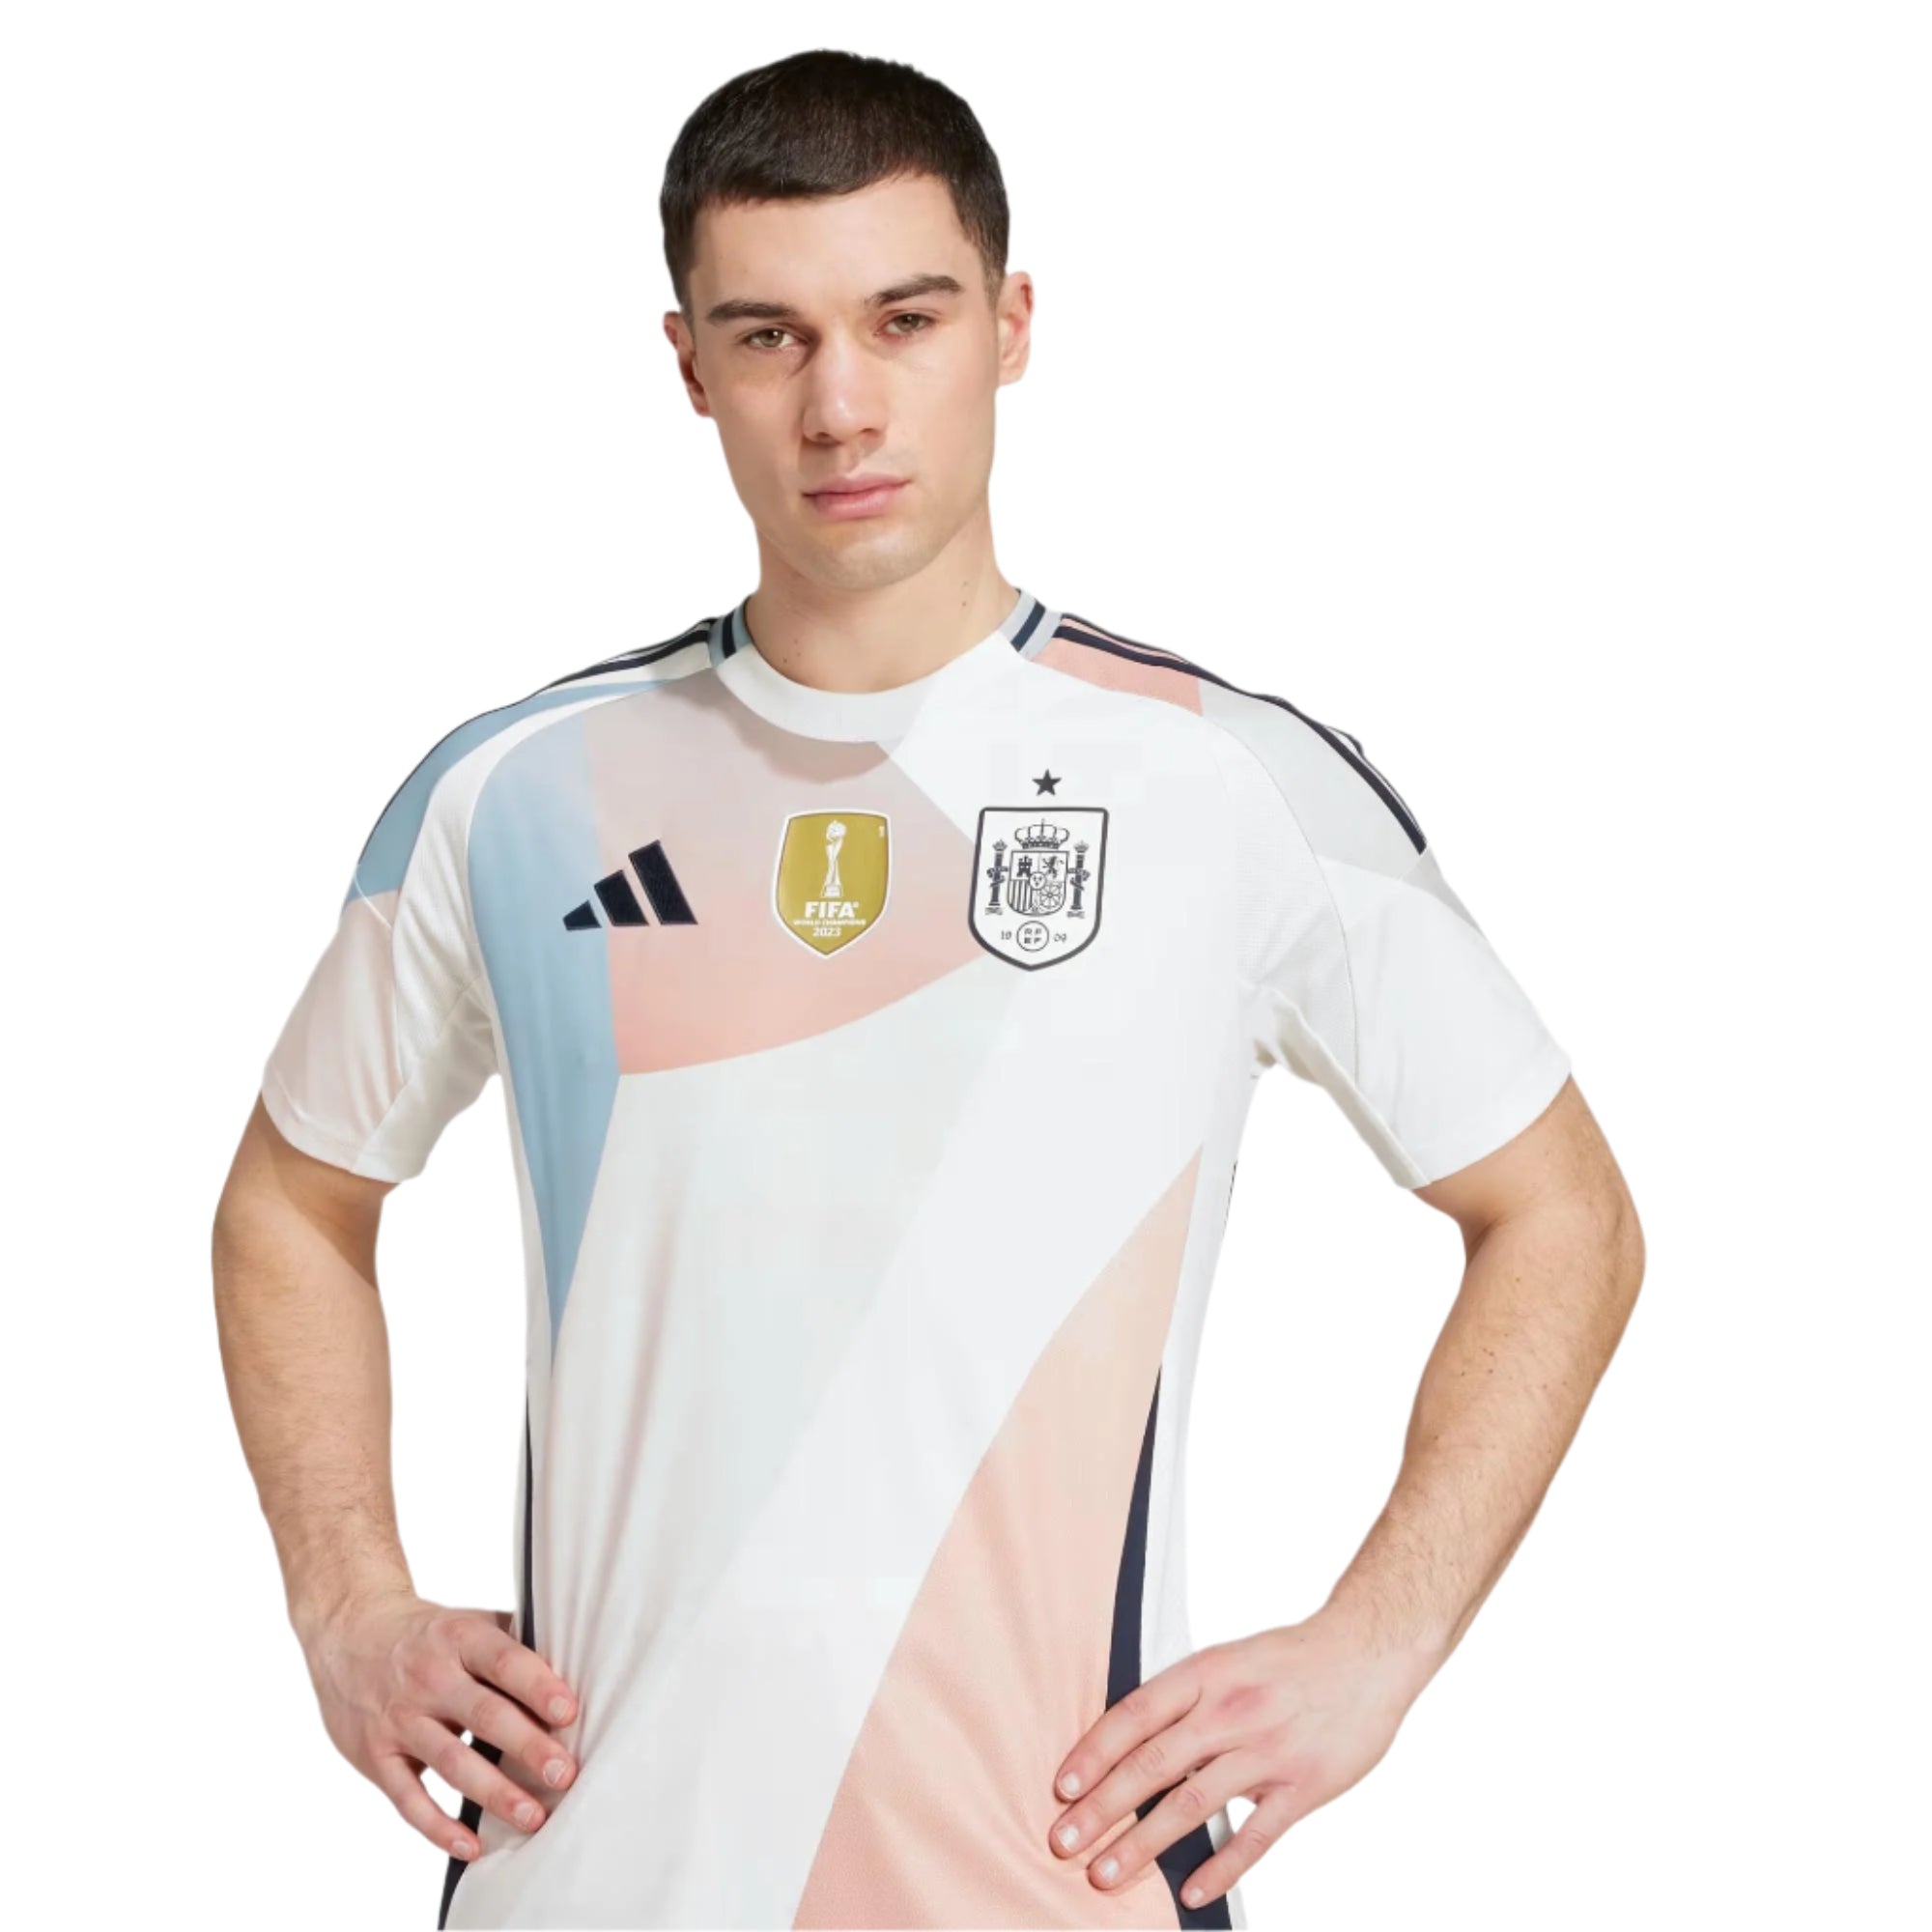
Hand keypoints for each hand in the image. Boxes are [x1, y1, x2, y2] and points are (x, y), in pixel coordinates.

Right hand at [298, 1587, 580, 1861]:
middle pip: (484, 1715)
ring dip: (494, 1793)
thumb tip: (575, 1665)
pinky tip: (472, 1846)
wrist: (349, 1633)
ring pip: (451, 1763)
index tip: (569, 1713)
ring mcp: (400, 1719)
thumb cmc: (428, 1634)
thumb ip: (513, 1643)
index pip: (504, 1661)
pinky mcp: (377, 1756)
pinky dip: (439, 1827)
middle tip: (563, 1774)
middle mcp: (429, 1678)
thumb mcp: (467, 1622)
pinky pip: (409, 1799)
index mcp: (459, 1638)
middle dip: (527, 1747)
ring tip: (533, 1816)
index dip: (537, 1687)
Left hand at [1046, 1610, 1438, 1910]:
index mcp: (1206, 1673)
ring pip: (1191, 1804)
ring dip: (1143, 1844)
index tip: (1061, 1788)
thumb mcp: (1228, 1659)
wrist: (1367, 1653)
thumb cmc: (1290, 1659)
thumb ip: (1185, 1698)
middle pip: (1152, 1764)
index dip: (1094, 1752)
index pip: (1135, 1716)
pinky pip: (1255, 1836)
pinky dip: (1220, 1867)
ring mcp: (1266, 1751)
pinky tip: (1189, 1893)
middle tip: (1062, 1842)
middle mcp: (1229, 1710)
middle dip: (1102, 1808)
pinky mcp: (1303, 1786)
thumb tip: (1129, 1741)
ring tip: (1104, 1875)